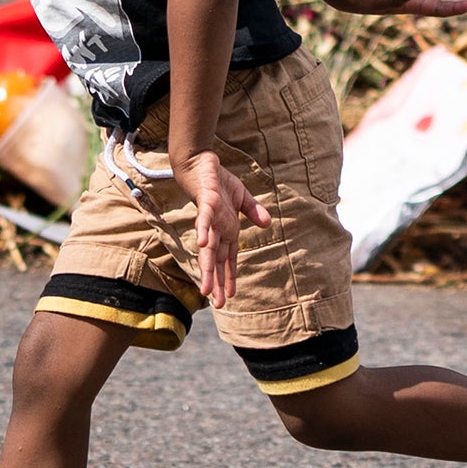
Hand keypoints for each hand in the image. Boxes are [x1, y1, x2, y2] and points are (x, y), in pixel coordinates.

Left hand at [177, 150, 271, 307]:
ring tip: (206, 289)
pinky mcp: (205, 204)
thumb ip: (253, 211)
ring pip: (208, 248)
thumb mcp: (241, 197)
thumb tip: (266, 224)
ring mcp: (210, 219)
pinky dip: (202, 232)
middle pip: (217, 261)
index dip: (228, 277)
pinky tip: (201, 245)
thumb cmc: (218, 181)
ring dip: (207, 269)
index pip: (228, 259)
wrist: (200, 162)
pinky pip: (204, 220)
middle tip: (216, 305)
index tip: (229, 296)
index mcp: (227, 229)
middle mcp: (217, 229)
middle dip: (217, 282)